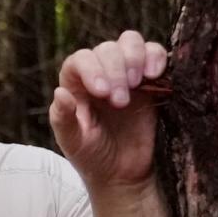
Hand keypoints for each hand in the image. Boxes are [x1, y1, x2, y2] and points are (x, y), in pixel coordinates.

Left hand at [49, 30, 167, 189]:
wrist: (123, 174)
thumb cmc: (92, 156)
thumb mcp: (73, 142)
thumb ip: (62, 118)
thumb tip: (60, 92)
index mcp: (75, 85)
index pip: (79, 60)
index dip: (91, 69)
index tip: (102, 93)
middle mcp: (100, 74)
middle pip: (107, 49)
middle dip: (116, 69)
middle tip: (120, 101)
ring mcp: (127, 74)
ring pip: (131, 42)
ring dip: (136, 57)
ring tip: (137, 83)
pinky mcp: (152, 81)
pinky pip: (155, 54)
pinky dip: (157, 57)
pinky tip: (155, 74)